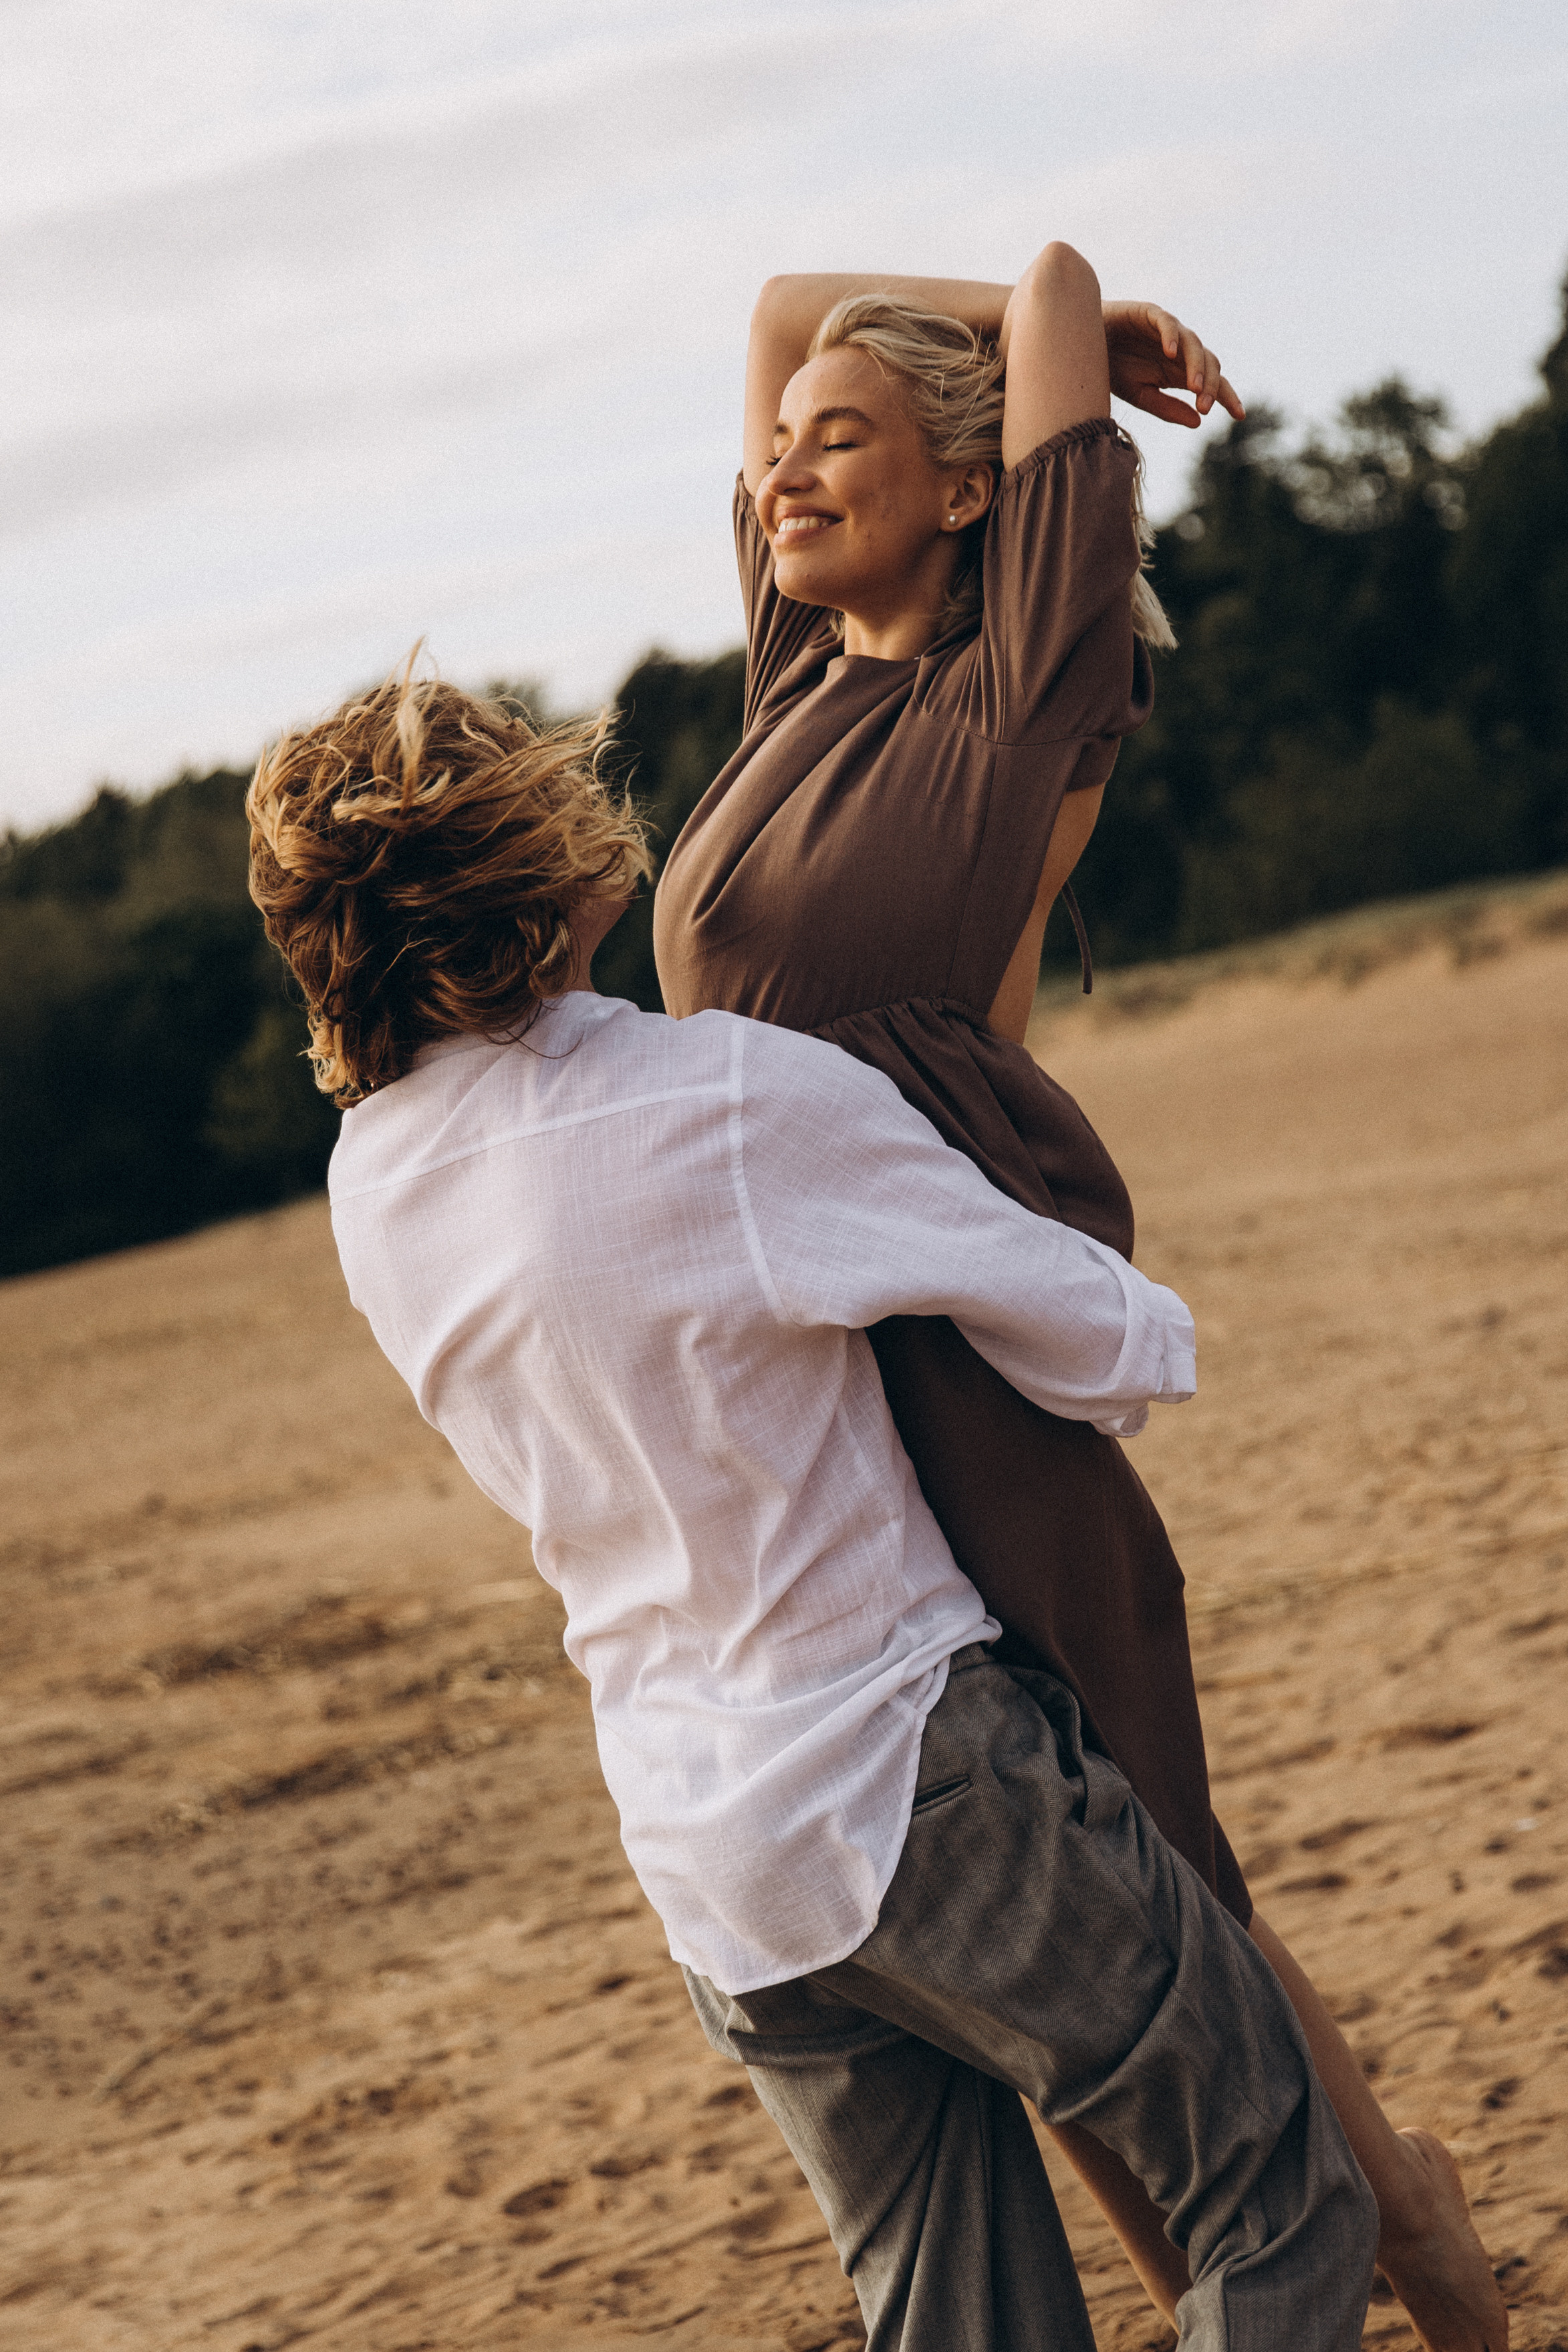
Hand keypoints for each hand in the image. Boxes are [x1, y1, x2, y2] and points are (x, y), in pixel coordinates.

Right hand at [1101, 301, 1243, 428]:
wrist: (1084, 345)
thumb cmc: (1112, 368)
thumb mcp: (1139, 395)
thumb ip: (1167, 408)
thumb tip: (1198, 422)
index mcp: (1179, 371)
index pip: (1212, 382)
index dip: (1227, 396)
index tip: (1239, 415)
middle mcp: (1179, 351)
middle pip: (1209, 363)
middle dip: (1211, 386)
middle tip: (1204, 407)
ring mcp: (1167, 331)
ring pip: (1193, 344)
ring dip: (1195, 365)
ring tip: (1194, 386)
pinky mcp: (1150, 314)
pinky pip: (1167, 323)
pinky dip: (1171, 336)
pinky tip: (1170, 352)